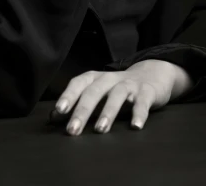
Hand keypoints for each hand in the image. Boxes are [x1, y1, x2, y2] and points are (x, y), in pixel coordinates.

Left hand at [49, 59, 186, 134]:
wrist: (152, 75)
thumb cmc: (118, 88)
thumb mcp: (98, 93)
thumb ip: (77, 104)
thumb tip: (53, 117)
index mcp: (96, 78)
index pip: (79, 83)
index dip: (68, 95)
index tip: (59, 111)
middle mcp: (110, 79)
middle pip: (94, 91)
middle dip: (83, 110)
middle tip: (73, 130)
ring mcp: (129, 84)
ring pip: (117, 95)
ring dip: (107, 111)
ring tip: (100, 129)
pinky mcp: (147, 92)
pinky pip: (143, 102)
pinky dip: (139, 113)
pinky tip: (135, 126)